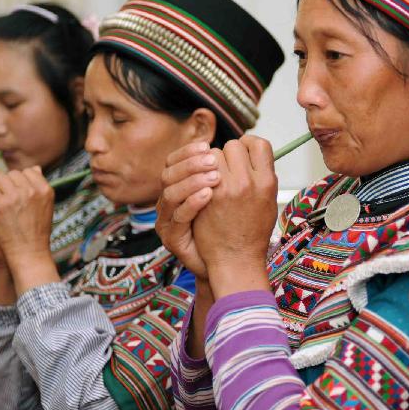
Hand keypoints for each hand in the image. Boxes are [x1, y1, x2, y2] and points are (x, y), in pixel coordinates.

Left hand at [0, 167, 55, 281]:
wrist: (29, 251)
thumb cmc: (36, 230)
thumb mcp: (45, 206)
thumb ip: (38, 186)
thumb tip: (35, 167)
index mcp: (45, 189)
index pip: (28, 171)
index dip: (19, 180)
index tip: (16, 192)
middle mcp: (32, 190)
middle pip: (12, 173)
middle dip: (6, 182)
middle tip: (4, 196)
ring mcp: (16, 196)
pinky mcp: (0, 204)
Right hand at [156, 142, 220, 280]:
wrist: (228, 264)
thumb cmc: (229, 227)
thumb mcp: (230, 195)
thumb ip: (228, 173)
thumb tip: (241, 145)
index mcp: (179, 188)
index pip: (173, 161)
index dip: (187, 151)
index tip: (207, 145)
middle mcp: (169, 203)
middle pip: (168, 173)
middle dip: (191, 163)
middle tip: (213, 160)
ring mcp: (166, 221)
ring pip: (170, 193)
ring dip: (193, 181)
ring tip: (216, 177)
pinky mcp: (171, 239)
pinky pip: (178, 217)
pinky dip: (192, 203)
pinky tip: (209, 195)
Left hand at [193, 136, 276, 297]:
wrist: (236, 259)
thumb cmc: (253, 232)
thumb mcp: (269, 202)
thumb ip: (263, 177)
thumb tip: (253, 154)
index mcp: (267, 182)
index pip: (259, 144)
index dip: (249, 145)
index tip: (243, 151)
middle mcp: (248, 182)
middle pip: (234, 145)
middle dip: (228, 154)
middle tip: (225, 167)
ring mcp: (227, 189)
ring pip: (213, 155)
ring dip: (210, 163)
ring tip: (212, 178)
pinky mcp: (208, 197)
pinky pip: (200, 171)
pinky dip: (200, 175)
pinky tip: (202, 185)